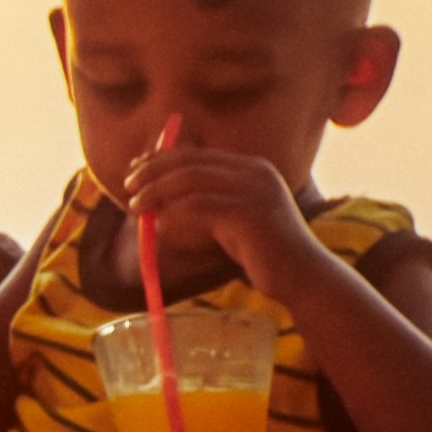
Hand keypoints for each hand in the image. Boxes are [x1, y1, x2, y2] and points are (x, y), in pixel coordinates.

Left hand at [119, 133, 324, 301]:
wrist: (303, 278)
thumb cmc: (264, 253)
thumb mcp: (232, 219)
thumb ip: (204, 203)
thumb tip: (158, 200)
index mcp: (252, 167)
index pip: (197, 153)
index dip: (161, 158)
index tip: (135, 168)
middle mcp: (255, 172)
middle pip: (190, 160)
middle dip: (153, 170)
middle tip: (128, 186)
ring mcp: (254, 191)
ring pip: (190, 180)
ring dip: (156, 191)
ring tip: (135, 206)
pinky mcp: (249, 215)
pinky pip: (198, 207)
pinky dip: (173, 214)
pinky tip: (159, 226)